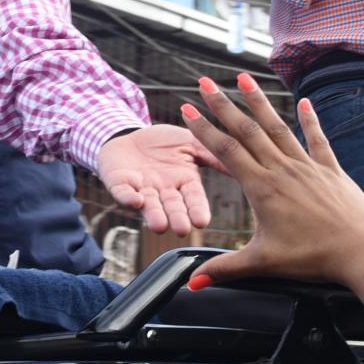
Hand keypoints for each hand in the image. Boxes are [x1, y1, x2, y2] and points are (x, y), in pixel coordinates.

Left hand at [96, 123, 218, 235]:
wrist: (129, 134)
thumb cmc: (164, 142)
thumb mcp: (191, 143)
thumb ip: (212, 153)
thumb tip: (243, 160)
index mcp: (185, 181)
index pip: (194, 198)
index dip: (197, 209)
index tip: (202, 222)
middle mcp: (165, 191)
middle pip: (173, 207)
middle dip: (177, 218)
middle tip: (183, 230)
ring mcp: (143, 189)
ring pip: (150, 206)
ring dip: (154, 216)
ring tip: (160, 226)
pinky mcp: (120, 184)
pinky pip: (123, 193)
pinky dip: (128, 198)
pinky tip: (135, 201)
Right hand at [175, 73, 363, 284]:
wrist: (361, 251)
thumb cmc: (313, 258)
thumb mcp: (263, 263)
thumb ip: (225, 269)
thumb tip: (193, 283)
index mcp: (262, 189)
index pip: (226, 151)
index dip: (204, 129)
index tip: (187, 109)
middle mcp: (282, 170)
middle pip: (246, 130)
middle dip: (222, 104)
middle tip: (204, 81)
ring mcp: (307, 166)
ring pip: (278, 127)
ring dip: (258, 101)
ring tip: (244, 78)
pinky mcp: (330, 170)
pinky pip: (317, 139)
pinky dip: (310, 119)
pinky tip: (304, 101)